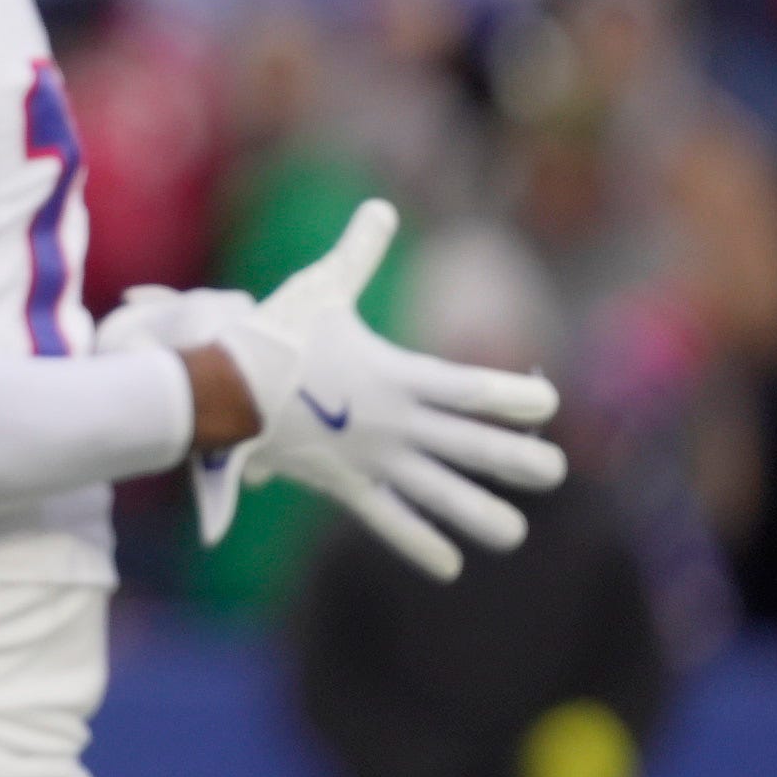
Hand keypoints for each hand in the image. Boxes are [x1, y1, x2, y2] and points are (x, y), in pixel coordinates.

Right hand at [103, 201, 566, 579]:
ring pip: (438, 495)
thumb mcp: (321, 289)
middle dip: (520, 462)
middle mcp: (396, 422)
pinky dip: (418, 543)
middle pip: (472, 447)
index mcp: (398, 374)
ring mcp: (372, 458)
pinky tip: (451, 566)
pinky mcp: (344, 484)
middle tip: (556, 473)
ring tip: (514, 533)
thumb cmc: (274, 334)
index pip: (472, 387)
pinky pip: (388, 520)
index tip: (548, 403)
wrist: (220, 387)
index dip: (515, 395)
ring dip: (479, 516)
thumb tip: (379, 210)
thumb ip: (359, 254)